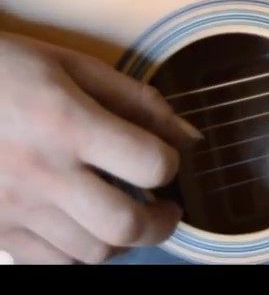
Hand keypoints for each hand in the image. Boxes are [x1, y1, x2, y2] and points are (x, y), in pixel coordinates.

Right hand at [0, 32, 201, 263]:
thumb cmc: (3, 70)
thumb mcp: (72, 65)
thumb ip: (136, 101)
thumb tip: (190, 138)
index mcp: (66, 124)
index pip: (150, 164)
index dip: (172, 164)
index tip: (167, 159)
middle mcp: (40, 173)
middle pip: (124, 225)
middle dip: (162, 222)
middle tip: (166, 208)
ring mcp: (12, 208)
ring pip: (91, 253)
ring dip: (123, 240)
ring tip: (127, 216)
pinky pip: (51, 263)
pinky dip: (80, 254)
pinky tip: (85, 229)